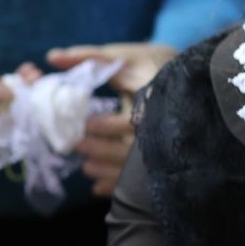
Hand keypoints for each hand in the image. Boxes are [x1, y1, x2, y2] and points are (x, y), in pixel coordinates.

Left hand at [47, 42, 174, 196]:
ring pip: (137, 168)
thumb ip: (90, 58)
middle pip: (134, 149)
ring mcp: (163, 147)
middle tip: (79, 146)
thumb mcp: (126, 57)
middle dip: (106, 151)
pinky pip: (140, 182)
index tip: (88, 124)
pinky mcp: (159, 161)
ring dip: (110, 171)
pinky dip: (118, 187)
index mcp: (156, 101)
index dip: (111, 126)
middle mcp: (162, 127)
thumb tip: (52, 56)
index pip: (135, 120)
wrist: (192, 81)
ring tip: (86, 168)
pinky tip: (97, 189)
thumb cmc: (153, 65)